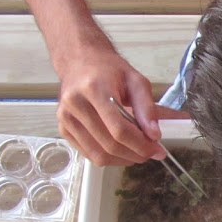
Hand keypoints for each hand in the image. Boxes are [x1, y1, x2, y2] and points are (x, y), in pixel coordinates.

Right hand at [54, 45, 167, 166]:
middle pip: (109, 144)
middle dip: (135, 154)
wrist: (80, 62)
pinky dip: (109, 158)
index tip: (158, 151)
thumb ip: (148, 108)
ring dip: (123, 159)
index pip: (119, 129)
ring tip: (138, 153)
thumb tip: (154, 135)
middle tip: (151, 153)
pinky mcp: (63, 128)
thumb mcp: (136, 81)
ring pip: (98, 154)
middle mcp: (75, 104)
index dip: (141, 145)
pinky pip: (88, 154)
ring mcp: (65, 118)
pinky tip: (121, 151)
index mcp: (94, 89)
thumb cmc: (110, 70)